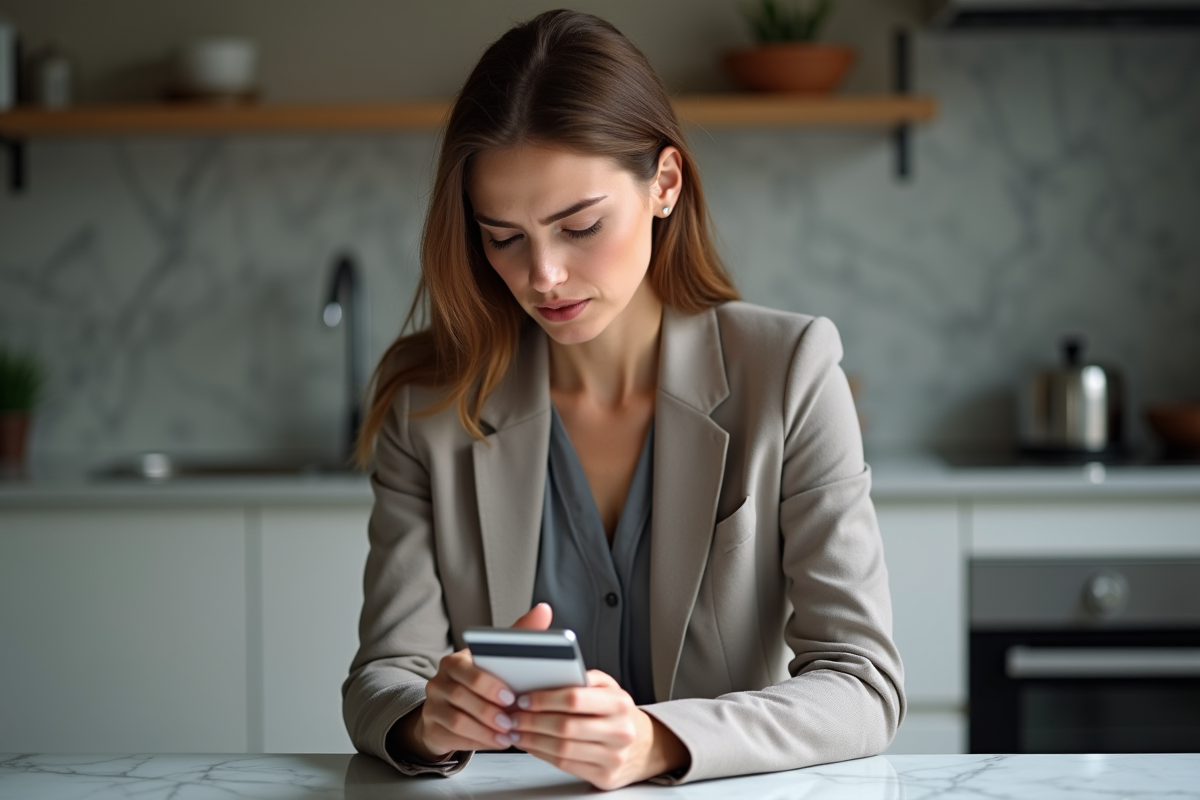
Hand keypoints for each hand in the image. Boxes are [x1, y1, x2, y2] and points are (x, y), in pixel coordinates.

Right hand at [393, 603, 553, 761]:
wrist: (449, 710)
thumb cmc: (480, 680)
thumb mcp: (496, 660)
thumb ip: (519, 636)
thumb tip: (543, 610)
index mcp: (455, 661)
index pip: (467, 669)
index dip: (489, 684)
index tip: (511, 695)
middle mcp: (439, 681)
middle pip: (462, 697)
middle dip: (490, 711)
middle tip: (511, 720)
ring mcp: (432, 706)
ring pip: (458, 721)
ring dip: (486, 730)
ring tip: (508, 735)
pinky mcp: (432, 728)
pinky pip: (454, 738)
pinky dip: (479, 742)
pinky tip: (497, 742)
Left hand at [508, 670, 689, 789]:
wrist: (645, 746)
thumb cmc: (619, 714)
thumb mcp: (610, 688)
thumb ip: (585, 678)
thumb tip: (552, 672)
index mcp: (619, 703)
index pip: (575, 698)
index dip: (544, 699)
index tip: (524, 698)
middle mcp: (619, 730)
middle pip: (565, 727)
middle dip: (532, 721)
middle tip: (513, 716)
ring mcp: (613, 756)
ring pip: (562, 749)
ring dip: (532, 740)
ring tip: (516, 731)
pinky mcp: (604, 776)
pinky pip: (565, 765)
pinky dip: (541, 754)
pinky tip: (531, 745)